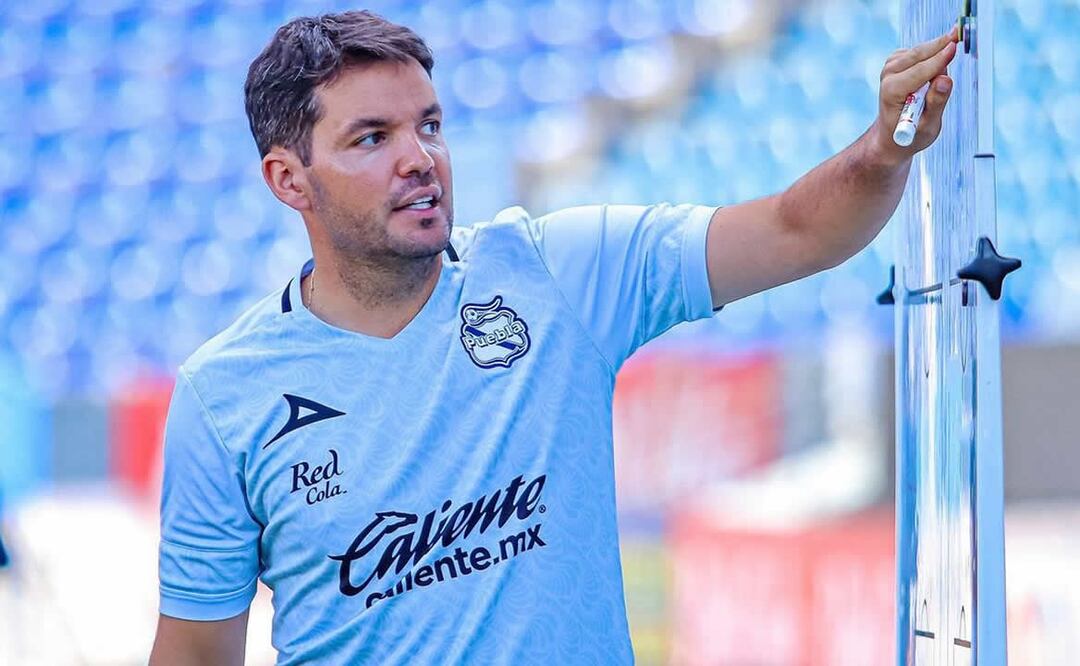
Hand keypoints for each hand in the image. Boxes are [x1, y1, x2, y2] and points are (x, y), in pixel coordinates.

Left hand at [869, 29, 958, 163]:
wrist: (892, 137)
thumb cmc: (910, 136)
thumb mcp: (927, 127)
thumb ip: (936, 103)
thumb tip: (944, 79)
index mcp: (893, 92)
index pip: (920, 70)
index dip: (939, 58)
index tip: (954, 45)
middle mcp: (888, 76)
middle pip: (919, 55)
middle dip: (940, 46)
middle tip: (958, 34)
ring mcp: (890, 68)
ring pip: (920, 51)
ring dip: (937, 53)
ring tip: (951, 54)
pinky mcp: (895, 63)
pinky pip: (918, 52)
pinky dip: (931, 55)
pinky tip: (936, 68)